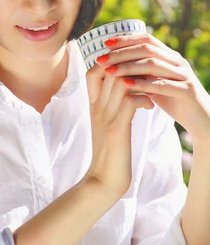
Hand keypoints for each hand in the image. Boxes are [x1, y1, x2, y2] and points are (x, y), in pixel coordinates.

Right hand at [85, 63, 153, 197]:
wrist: (103, 180)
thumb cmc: (109, 153)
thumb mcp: (106, 125)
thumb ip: (111, 106)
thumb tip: (125, 91)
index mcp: (93, 106)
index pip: (93, 71)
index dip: (111, 64)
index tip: (130, 71)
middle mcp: (96, 108)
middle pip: (108, 69)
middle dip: (131, 67)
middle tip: (148, 76)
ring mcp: (105, 117)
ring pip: (120, 81)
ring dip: (140, 81)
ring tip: (151, 89)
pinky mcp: (117, 129)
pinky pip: (131, 100)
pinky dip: (144, 98)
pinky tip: (150, 107)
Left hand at [96, 33, 209, 144]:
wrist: (202, 120)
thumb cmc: (175, 101)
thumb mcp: (155, 84)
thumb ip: (141, 73)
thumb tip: (115, 64)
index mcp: (170, 57)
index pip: (146, 40)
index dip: (126, 39)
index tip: (105, 43)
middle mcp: (177, 62)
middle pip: (147, 49)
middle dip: (122, 52)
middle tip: (101, 59)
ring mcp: (183, 75)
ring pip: (153, 64)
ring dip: (128, 67)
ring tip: (109, 72)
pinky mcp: (187, 91)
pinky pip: (163, 84)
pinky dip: (143, 84)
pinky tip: (126, 85)